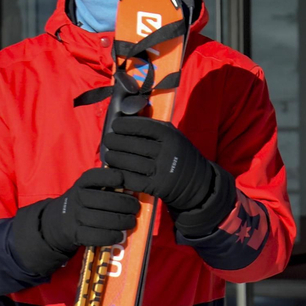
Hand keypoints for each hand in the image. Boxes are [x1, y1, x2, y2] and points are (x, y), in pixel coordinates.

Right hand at [12, 167, 138, 275]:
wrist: (57, 222)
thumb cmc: (84, 202)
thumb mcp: (91, 188)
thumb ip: (109, 185)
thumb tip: (136, 185)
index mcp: (83, 183)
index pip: (97, 176)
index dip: (113, 177)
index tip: (125, 181)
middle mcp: (78, 197)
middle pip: (107, 201)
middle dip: (127, 205)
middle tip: (136, 208)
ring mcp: (75, 216)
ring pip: (103, 220)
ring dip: (122, 222)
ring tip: (131, 222)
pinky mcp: (75, 234)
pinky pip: (97, 236)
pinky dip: (111, 236)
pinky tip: (119, 235)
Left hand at [101, 117, 215, 212]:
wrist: (197, 182)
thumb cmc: (178, 154)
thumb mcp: (173, 136)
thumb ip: (153, 127)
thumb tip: (126, 118)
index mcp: (170, 136)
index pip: (142, 126)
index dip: (124, 125)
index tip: (115, 125)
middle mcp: (166, 151)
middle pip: (132, 144)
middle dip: (114, 141)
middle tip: (108, 140)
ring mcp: (161, 170)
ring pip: (128, 162)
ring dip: (113, 158)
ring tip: (109, 156)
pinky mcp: (156, 187)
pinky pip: (131, 180)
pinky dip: (120, 175)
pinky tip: (116, 170)